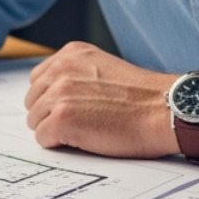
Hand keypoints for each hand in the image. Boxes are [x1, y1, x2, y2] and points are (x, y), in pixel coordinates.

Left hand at [24, 42, 177, 157]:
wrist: (165, 111)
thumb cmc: (143, 98)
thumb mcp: (104, 68)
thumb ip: (76, 74)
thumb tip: (50, 94)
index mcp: (71, 53)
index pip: (38, 79)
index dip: (54, 98)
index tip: (76, 107)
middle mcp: (61, 69)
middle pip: (33, 101)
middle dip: (51, 114)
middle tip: (83, 122)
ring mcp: (59, 94)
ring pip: (35, 121)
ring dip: (56, 130)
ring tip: (88, 129)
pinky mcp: (61, 119)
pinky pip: (43, 139)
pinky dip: (61, 145)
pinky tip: (86, 138)